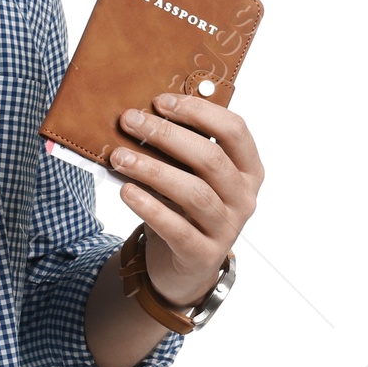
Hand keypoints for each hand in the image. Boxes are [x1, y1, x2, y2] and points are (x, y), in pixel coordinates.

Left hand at [111, 93, 264, 307]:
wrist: (183, 265)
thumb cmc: (183, 207)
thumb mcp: (188, 175)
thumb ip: (178, 149)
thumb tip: (140, 114)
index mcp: (248, 169)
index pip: (235, 130)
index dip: (198, 111)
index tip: (160, 101)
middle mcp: (244, 197)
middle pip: (211, 159)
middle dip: (167, 135)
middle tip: (130, 120)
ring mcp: (227, 228)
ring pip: (194, 193)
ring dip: (153, 170)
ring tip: (119, 156)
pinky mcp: (203, 254)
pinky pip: (177, 228)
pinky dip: (150, 207)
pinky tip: (126, 191)